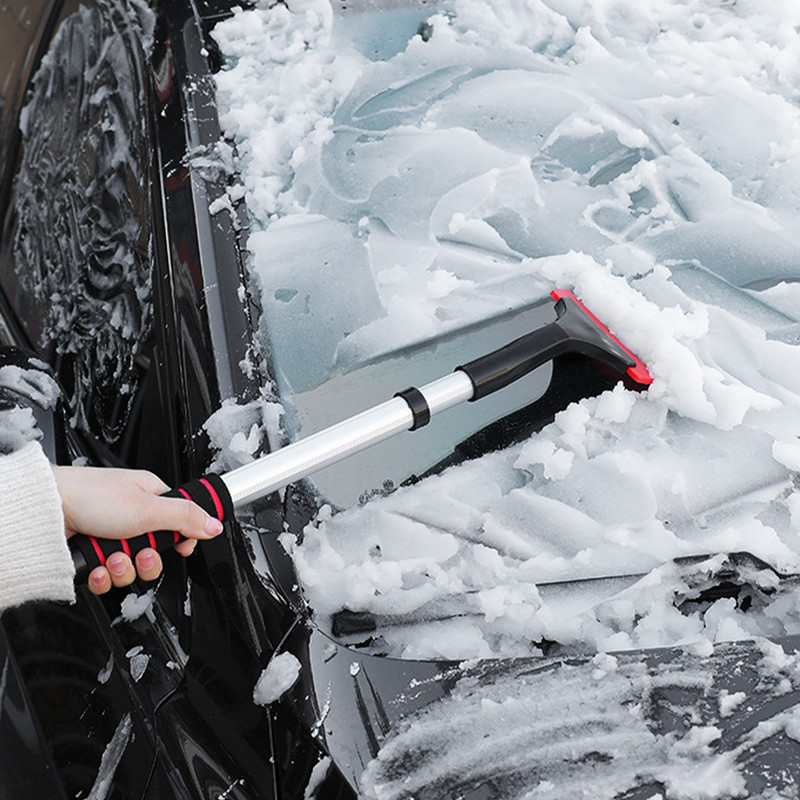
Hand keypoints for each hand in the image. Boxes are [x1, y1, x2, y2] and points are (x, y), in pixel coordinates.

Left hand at [52, 466, 222, 594]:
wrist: (46, 511)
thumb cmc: (91, 496)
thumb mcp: (150, 508)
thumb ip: (187, 518)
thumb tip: (215, 524)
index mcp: (150, 497)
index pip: (179, 522)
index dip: (180, 541)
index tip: (179, 548)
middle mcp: (131, 515)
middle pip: (156, 551)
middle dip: (147, 560)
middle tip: (139, 553)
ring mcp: (110, 535)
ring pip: (132, 567)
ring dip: (124, 570)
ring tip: (113, 559)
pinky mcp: (92, 553)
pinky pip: (108, 575)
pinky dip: (104, 576)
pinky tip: (99, 567)